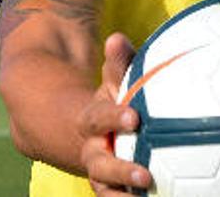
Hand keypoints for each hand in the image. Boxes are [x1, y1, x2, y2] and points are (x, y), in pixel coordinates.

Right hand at [79, 34, 150, 195]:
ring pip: (105, 188)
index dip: (114, 118)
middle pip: (100, 164)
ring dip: (123, 196)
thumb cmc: (108, 102)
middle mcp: (91, 150)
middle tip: (144, 175)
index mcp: (91, 121)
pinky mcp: (109, 186)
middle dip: (120, 170)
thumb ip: (118, 64)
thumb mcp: (111, 83)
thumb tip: (117, 38)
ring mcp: (98, 172)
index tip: (134, 118)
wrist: (74, 130)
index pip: (100, 119)